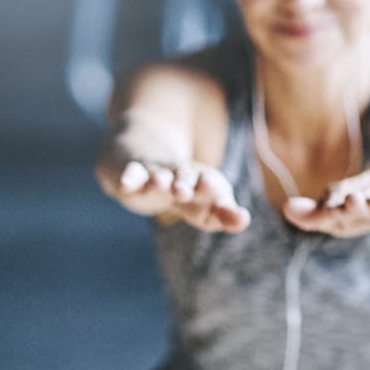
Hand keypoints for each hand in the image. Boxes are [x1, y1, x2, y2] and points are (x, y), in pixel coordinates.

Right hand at [106, 158, 250, 232]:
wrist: (142, 149)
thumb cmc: (178, 186)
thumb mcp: (200, 204)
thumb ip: (221, 215)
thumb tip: (244, 220)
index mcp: (201, 182)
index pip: (215, 190)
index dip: (221, 200)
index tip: (233, 210)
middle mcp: (179, 175)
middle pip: (186, 176)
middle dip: (188, 183)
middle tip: (186, 192)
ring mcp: (154, 172)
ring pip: (158, 174)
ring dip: (159, 178)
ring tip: (161, 184)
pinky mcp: (131, 170)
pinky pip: (131, 173)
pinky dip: (128, 178)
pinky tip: (125, 186)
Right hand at [283, 163, 369, 237]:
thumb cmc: (363, 194)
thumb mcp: (337, 197)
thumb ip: (314, 209)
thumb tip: (286, 208)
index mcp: (342, 222)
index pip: (330, 221)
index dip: (325, 217)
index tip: (323, 208)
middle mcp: (365, 221)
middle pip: (358, 218)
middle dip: (354, 210)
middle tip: (350, 199)